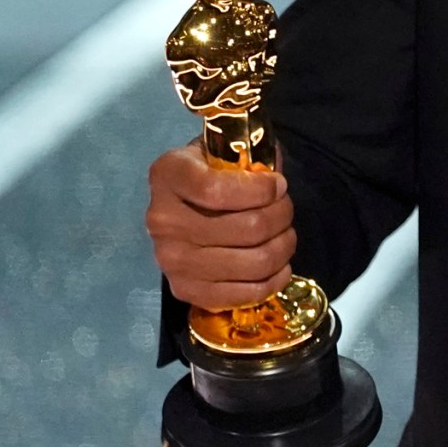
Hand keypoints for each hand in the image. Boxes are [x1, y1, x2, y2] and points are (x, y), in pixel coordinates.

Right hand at [145, 144, 295, 309]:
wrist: (180, 207)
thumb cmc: (209, 173)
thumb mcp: (223, 152)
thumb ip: (249, 158)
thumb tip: (278, 181)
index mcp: (168, 175)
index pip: (217, 190)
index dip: (260, 190)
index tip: (279, 185)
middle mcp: (162, 220)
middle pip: (248, 228)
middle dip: (282, 216)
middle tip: (286, 210)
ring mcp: (170, 260)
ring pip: (253, 262)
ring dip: (283, 247)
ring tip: (285, 236)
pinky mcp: (184, 290)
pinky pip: (244, 294)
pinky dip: (273, 280)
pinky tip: (279, 266)